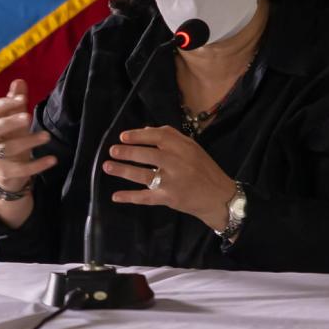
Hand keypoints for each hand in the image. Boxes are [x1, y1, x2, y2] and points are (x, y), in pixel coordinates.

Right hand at [0, 79, 56, 193]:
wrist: (6, 174)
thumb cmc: (11, 140)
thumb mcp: (14, 122)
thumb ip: (16, 103)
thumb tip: (19, 80)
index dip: (6, 104)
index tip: (22, 98)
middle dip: (10, 122)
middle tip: (27, 117)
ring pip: (9, 148)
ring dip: (28, 141)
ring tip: (47, 136)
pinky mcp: (7, 172)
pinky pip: (21, 169)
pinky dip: (37, 165)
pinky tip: (53, 160)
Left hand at [102, 126, 234, 230]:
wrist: (220, 197)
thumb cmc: (205, 170)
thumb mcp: (193, 149)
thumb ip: (172, 137)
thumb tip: (145, 130)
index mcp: (184, 148)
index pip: (159, 137)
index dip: (139, 136)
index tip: (123, 136)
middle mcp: (178, 163)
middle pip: (148, 156)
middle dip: (127, 152)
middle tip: (112, 151)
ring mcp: (173, 182)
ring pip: (144, 175)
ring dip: (123, 171)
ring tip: (107, 166)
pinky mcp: (169, 198)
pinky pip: (146, 197)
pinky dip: (130, 197)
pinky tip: (116, 196)